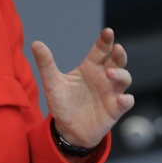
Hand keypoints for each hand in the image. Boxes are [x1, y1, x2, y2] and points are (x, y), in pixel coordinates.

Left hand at [30, 27, 134, 150]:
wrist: (68, 130)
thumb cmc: (63, 104)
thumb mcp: (53, 84)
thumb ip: (46, 64)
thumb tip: (35, 43)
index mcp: (90, 67)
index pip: (101, 50)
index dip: (105, 41)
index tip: (108, 32)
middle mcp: (104, 77)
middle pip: (117, 61)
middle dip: (119, 54)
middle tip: (117, 48)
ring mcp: (112, 92)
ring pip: (124, 78)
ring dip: (121, 75)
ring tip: (110, 74)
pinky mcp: (115, 109)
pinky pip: (126, 102)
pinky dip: (126, 100)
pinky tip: (121, 99)